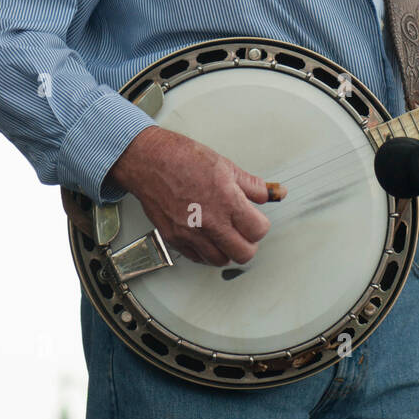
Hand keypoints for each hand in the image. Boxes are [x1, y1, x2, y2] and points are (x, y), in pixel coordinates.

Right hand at [106, 127, 282, 265]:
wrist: (150, 161)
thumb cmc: (182, 158)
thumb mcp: (225, 165)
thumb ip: (250, 185)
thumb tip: (268, 193)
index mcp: (227, 201)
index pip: (258, 231)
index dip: (260, 225)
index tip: (256, 219)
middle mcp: (210, 222)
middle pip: (243, 254)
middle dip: (248, 243)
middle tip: (244, 231)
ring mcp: (191, 233)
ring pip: (220, 260)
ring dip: (227, 250)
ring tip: (225, 234)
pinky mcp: (174, 239)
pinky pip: (197, 258)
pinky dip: (205, 252)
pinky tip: (206, 237)